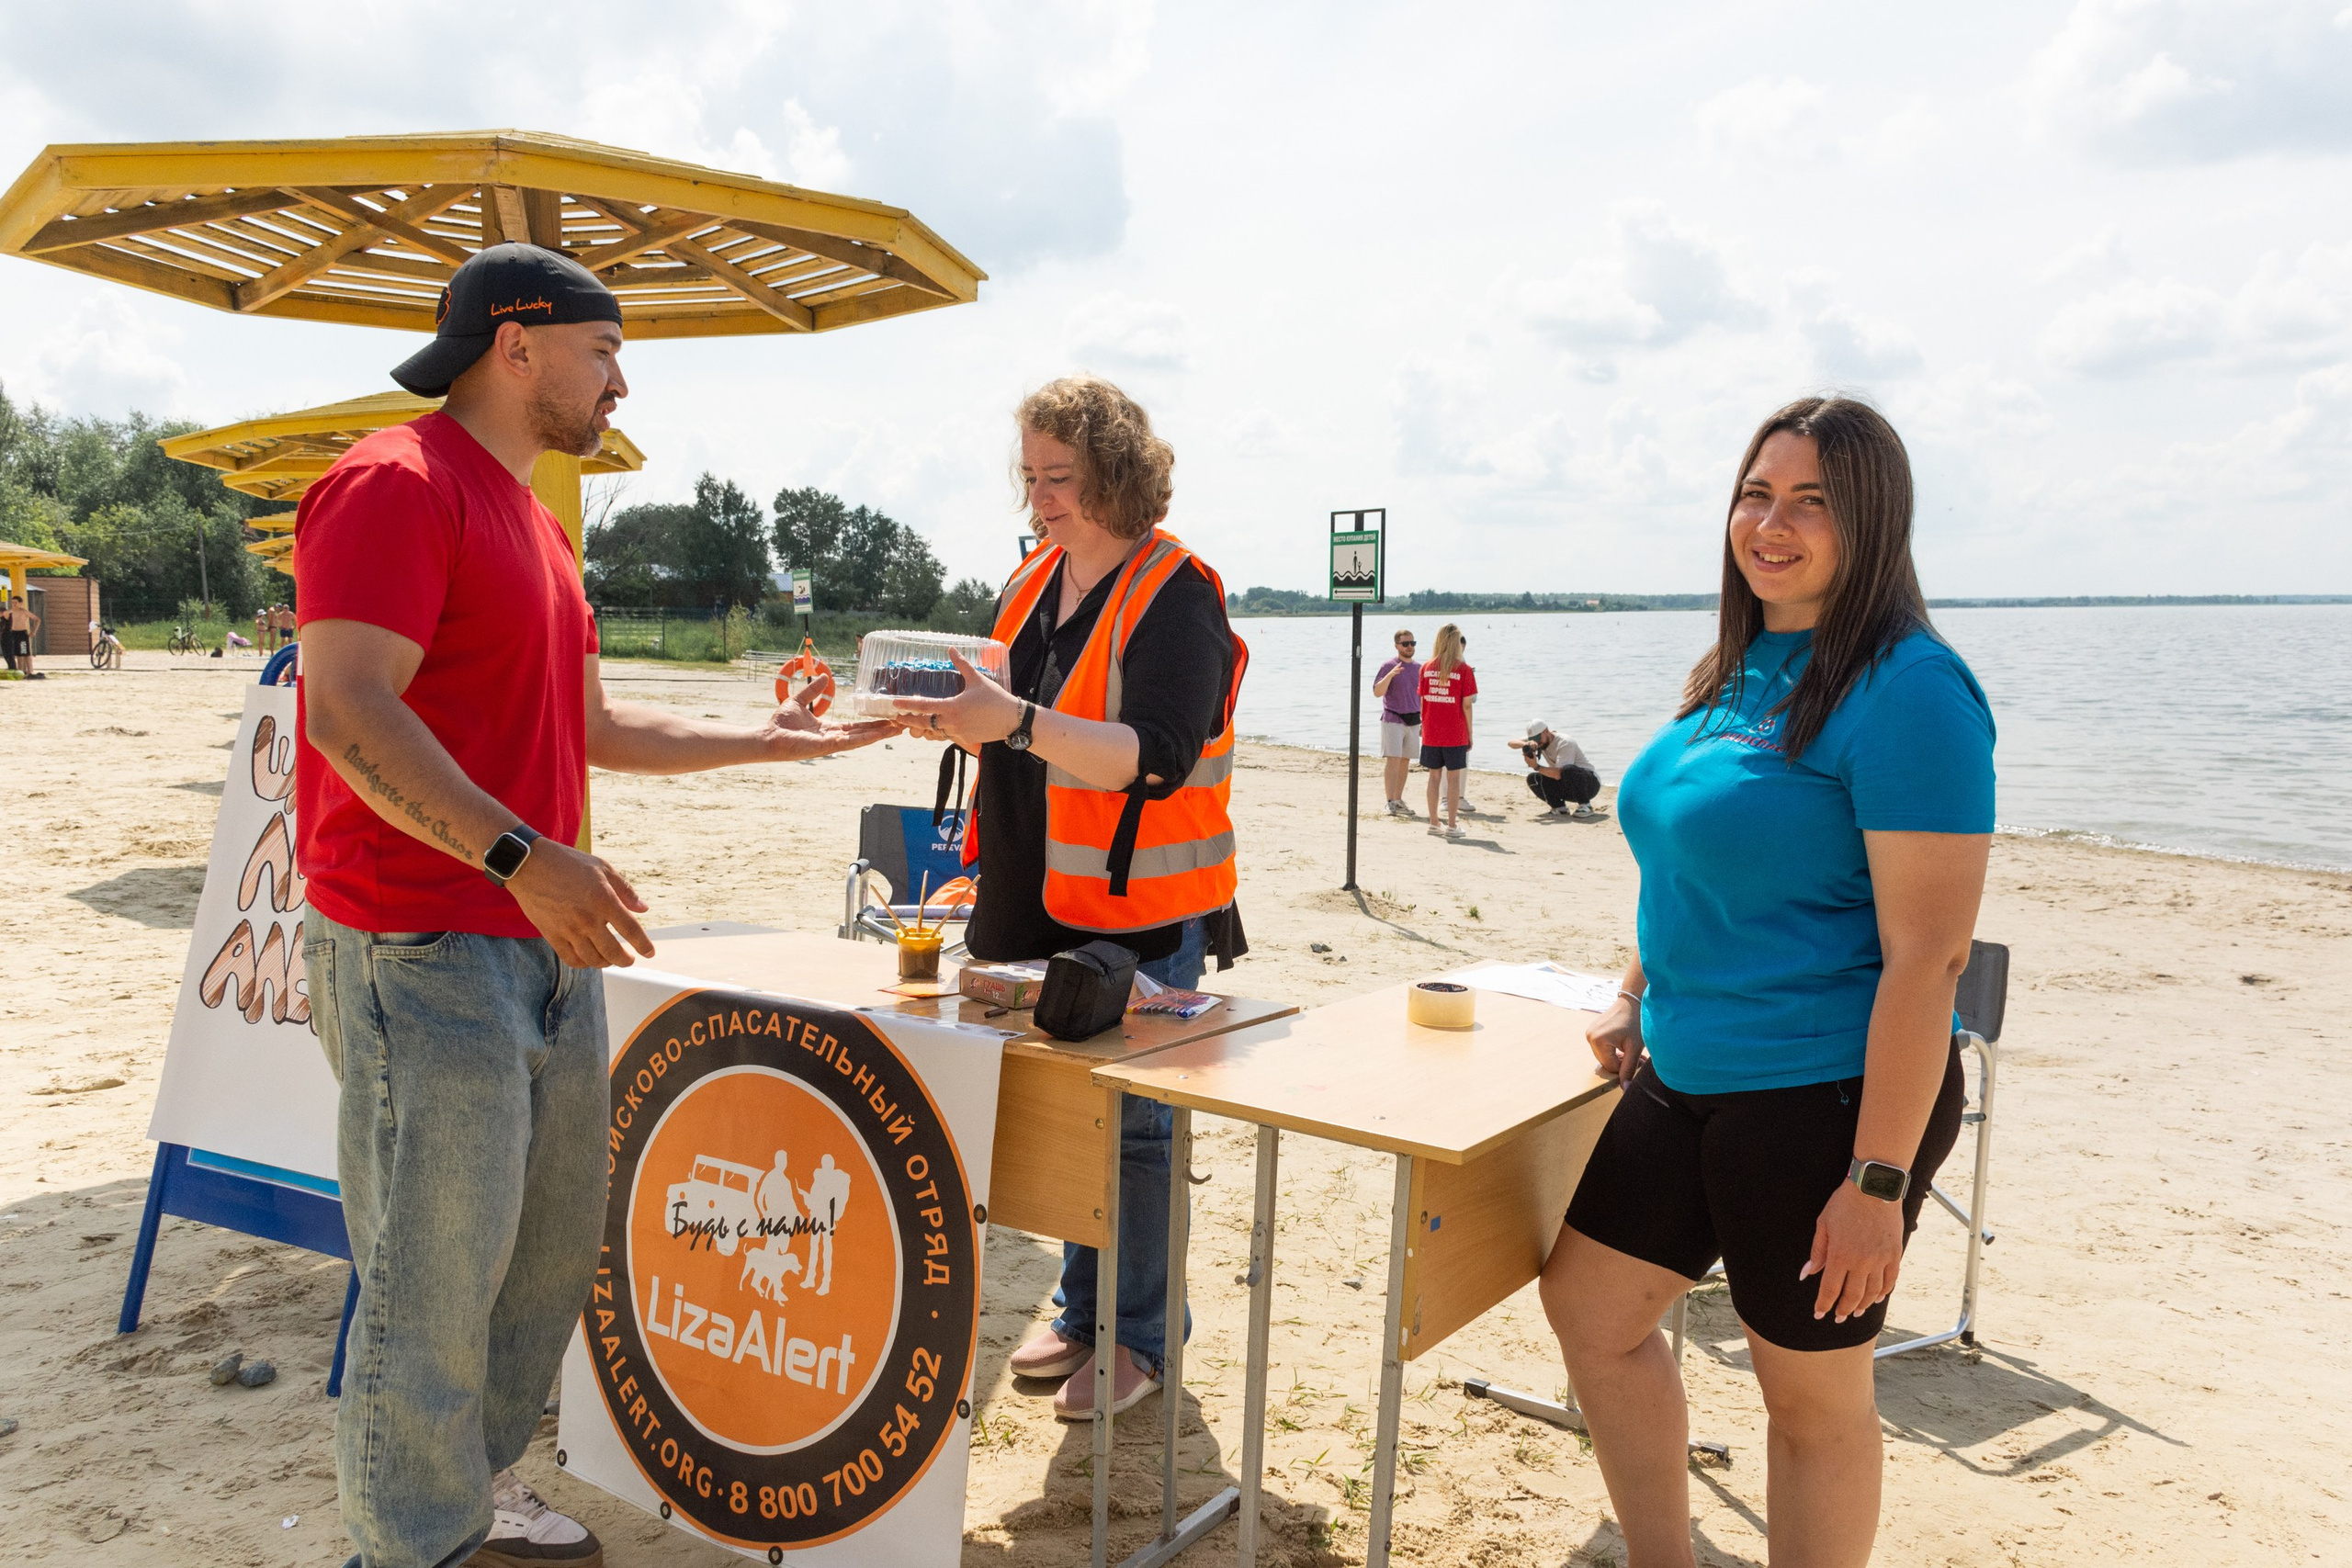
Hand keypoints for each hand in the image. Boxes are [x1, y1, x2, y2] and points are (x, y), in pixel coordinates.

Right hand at [505, 839, 654, 968]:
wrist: (529, 864)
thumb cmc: (568, 862)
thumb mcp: (602, 868)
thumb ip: (625, 890)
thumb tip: (643, 909)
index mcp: (604, 900)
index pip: (631, 930)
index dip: (643, 945)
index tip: (650, 953)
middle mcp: (587, 918)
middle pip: (613, 952)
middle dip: (625, 960)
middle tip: (630, 960)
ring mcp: (568, 929)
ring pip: (593, 959)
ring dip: (606, 963)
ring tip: (611, 960)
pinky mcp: (551, 934)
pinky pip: (571, 959)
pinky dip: (583, 963)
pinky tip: (589, 959)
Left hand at [757, 672, 894, 759]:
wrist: (768, 736)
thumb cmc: (780, 722)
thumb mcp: (799, 700)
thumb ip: (812, 690)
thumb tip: (822, 676)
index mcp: (829, 730)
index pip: (855, 727)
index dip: (872, 723)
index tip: (887, 718)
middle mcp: (834, 738)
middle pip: (864, 733)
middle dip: (883, 729)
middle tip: (902, 724)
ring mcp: (833, 744)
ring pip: (862, 739)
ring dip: (881, 734)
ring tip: (898, 729)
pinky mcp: (828, 746)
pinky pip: (851, 742)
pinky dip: (867, 738)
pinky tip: (881, 735)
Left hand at [890, 648, 1023, 748]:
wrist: (1013, 720)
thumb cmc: (995, 698)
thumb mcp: (977, 679)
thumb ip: (961, 664)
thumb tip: (951, 648)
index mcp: (952, 706)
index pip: (923, 706)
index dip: (907, 705)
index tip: (895, 704)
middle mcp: (952, 722)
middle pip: (924, 724)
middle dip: (909, 722)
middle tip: (898, 718)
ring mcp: (958, 733)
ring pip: (935, 732)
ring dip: (926, 728)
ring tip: (917, 723)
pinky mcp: (965, 739)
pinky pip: (948, 736)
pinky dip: (942, 731)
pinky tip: (940, 726)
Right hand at [1585, 994, 1645, 1086]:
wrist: (1632, 1001)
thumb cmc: (1635, 1022)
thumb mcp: (1634, 1048)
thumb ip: (1628, 1069)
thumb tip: (1625, 1089)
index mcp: (1598, 1041)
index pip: (1610, 1067)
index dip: (1624, 1068)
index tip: (1638, 1061)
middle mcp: (1589, 1037)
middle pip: (1605, 1063)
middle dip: (1621, 1063)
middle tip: (1638, 1058)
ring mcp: (1589, 1033)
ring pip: (1604, 1057)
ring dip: (1617, 1058)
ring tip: (1631, 1051)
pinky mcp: (1592, 1030)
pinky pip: (1602, 1048)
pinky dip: (1613, 1050)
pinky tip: (1624, 1044)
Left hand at [1802, 1179, 1905, 1323]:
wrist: (1874, 1187)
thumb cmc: (1844, 1203)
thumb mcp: (1823, 1224)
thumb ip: (1817, 1252)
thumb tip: (1807, 1274)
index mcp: (1839, 1255)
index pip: (1830, 1289)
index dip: (1824, 1305)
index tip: (1820, 1315)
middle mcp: (1861, 1262)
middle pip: (1852, 1296)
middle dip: (1843, 1310)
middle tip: (1838, 1318)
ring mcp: (1880, 1260)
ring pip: (1872, 1292)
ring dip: (1863, 1305)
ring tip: (1855, 1312)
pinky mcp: (1894, 1254)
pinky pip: (1890, 1281)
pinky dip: (1883, 1293)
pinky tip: (1877, 1298)